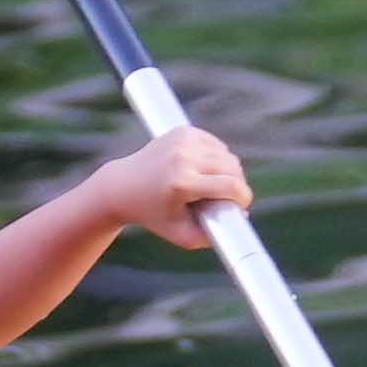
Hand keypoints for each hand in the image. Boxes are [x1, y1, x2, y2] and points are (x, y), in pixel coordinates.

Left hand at [96, 126, 256, 248]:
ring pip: (227, 154)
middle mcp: (183, 157)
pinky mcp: (183, 131)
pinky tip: (204, 169)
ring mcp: (183, 140)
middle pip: (233, 168)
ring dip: (228, 171)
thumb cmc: (154, 214)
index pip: (231, 186)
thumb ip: (213, 236)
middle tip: (229, 197)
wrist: (123, 186)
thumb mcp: (181, 235)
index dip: (243, 198)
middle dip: (237, 184)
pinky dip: (217, 157)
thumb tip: (242, 215)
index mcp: (182, 183)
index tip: (241, 205)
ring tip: (214, 185)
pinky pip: (216, 144)